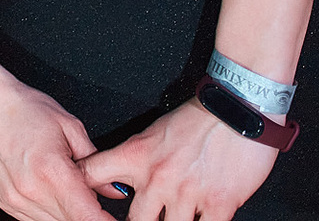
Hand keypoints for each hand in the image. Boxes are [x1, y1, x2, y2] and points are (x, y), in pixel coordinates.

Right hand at [0, 53, 109, 220]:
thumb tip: (116, 191)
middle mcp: (29, 192)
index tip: (117, 218)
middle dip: (89, 214)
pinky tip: (51, 189)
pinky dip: (50, 211)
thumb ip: (95, 163)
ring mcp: (14, 199)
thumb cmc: (23, 107)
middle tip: (95, 195)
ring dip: (69, 213)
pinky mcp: (4, 201)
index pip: (88, 217)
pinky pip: (36, 219)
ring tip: (69, 186)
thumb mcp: (69, 126)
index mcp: (50, 172)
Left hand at [78, 98, 276, 220]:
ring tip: (174, 218)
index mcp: (135, 155)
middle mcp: (157, 178)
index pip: (91, 175)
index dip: (82, 192)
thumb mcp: (153, 134)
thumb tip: (121, 184)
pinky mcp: (219, 203)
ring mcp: (188, 193)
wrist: (237, 108)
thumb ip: (135, 159)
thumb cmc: (197, 119)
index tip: (81, 204)